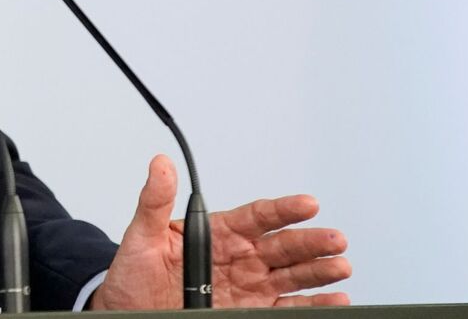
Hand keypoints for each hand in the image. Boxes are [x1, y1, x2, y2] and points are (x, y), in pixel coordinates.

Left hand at [89, 155, 350, 309]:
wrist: (126, 313)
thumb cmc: (132, 276)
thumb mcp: (140, 237)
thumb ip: (154, 202)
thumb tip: (160, 164)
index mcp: (216, 234)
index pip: (257, 217)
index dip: (283, 210)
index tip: (307, 204)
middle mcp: (238, 258)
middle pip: (282, 247)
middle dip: (310, 242)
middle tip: (334, 239)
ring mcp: (247, 287)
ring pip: (291, 276)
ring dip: (318, 272)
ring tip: (340, 268)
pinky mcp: (251, 311)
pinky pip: (286, 306)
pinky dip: (312, 304)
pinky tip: (332, 300)